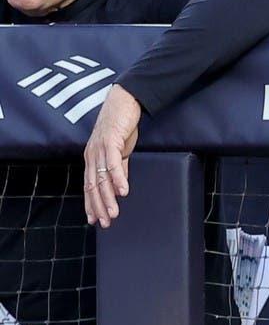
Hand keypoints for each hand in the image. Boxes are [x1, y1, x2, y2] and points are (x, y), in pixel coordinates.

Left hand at [84, 85, 140, 228]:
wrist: (124, 101)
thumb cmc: (120, 125)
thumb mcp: (119, 149)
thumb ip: (118, 166)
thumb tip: (119, 185)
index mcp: (92, 158)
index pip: (89, 186)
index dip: (91, 204)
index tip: (95, 220)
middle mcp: (91, 155)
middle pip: (93, 186)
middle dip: (98, 206)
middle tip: (106, 223)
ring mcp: (99, 149)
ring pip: (101, 178)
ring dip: (108, 197)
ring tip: (114, 212)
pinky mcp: (111, 141)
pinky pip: (113, 164)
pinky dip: (118, 179)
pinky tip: (124, 190)